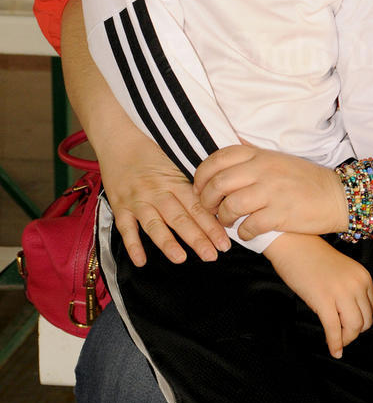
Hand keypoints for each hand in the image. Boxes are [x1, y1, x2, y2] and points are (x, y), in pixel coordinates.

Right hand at [99, 133, 230, 266]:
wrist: (119, 141)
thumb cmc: (151, 155)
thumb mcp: (176, 166)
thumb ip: (191, 188)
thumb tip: (217, 208)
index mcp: (176, 182)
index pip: (197, 207)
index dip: (212, 226)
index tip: (224, 243)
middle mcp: (158, 192)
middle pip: (180, 218)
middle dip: (197, 238)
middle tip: (212, 255)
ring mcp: (138, 200)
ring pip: (155, 224)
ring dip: (167, 242)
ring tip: (181, 258)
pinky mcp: (120, 206)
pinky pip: (125, 228)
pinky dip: (132, 244)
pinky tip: (141, 261)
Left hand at [195, 144, 346, 237]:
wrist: (337, 196)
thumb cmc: (305, 180)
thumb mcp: (278, 161)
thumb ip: (252, 160)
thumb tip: (223, 163)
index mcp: (261, 155)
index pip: (219, 158)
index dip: (202, 174)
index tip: (199, 188)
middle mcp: (264, 170)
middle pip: (219, 183)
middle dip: (206, 200)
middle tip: (208, 210)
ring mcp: (272, 192)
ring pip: (231, 206)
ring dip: (223, 219)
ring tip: (228, 223)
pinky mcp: (281, 214)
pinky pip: (250, 226)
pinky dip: (243, 233)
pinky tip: (246, 234)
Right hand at [264, 233, 372, 357]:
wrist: (295, 245)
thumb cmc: (314, 257)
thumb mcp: (343, 271)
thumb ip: (351, 290)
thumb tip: (350, 316)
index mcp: (364, 277)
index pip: (371, 309)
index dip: (362, 320)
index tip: (351, 325)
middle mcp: (357, 285)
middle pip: (365, 320)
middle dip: (355, 332)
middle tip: (344, 336)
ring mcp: (341, 293)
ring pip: (353, 327)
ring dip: (346, 339)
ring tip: (339, 342)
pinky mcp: (323, 300)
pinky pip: (334, 329)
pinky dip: (335, 343)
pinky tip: (334, 351)